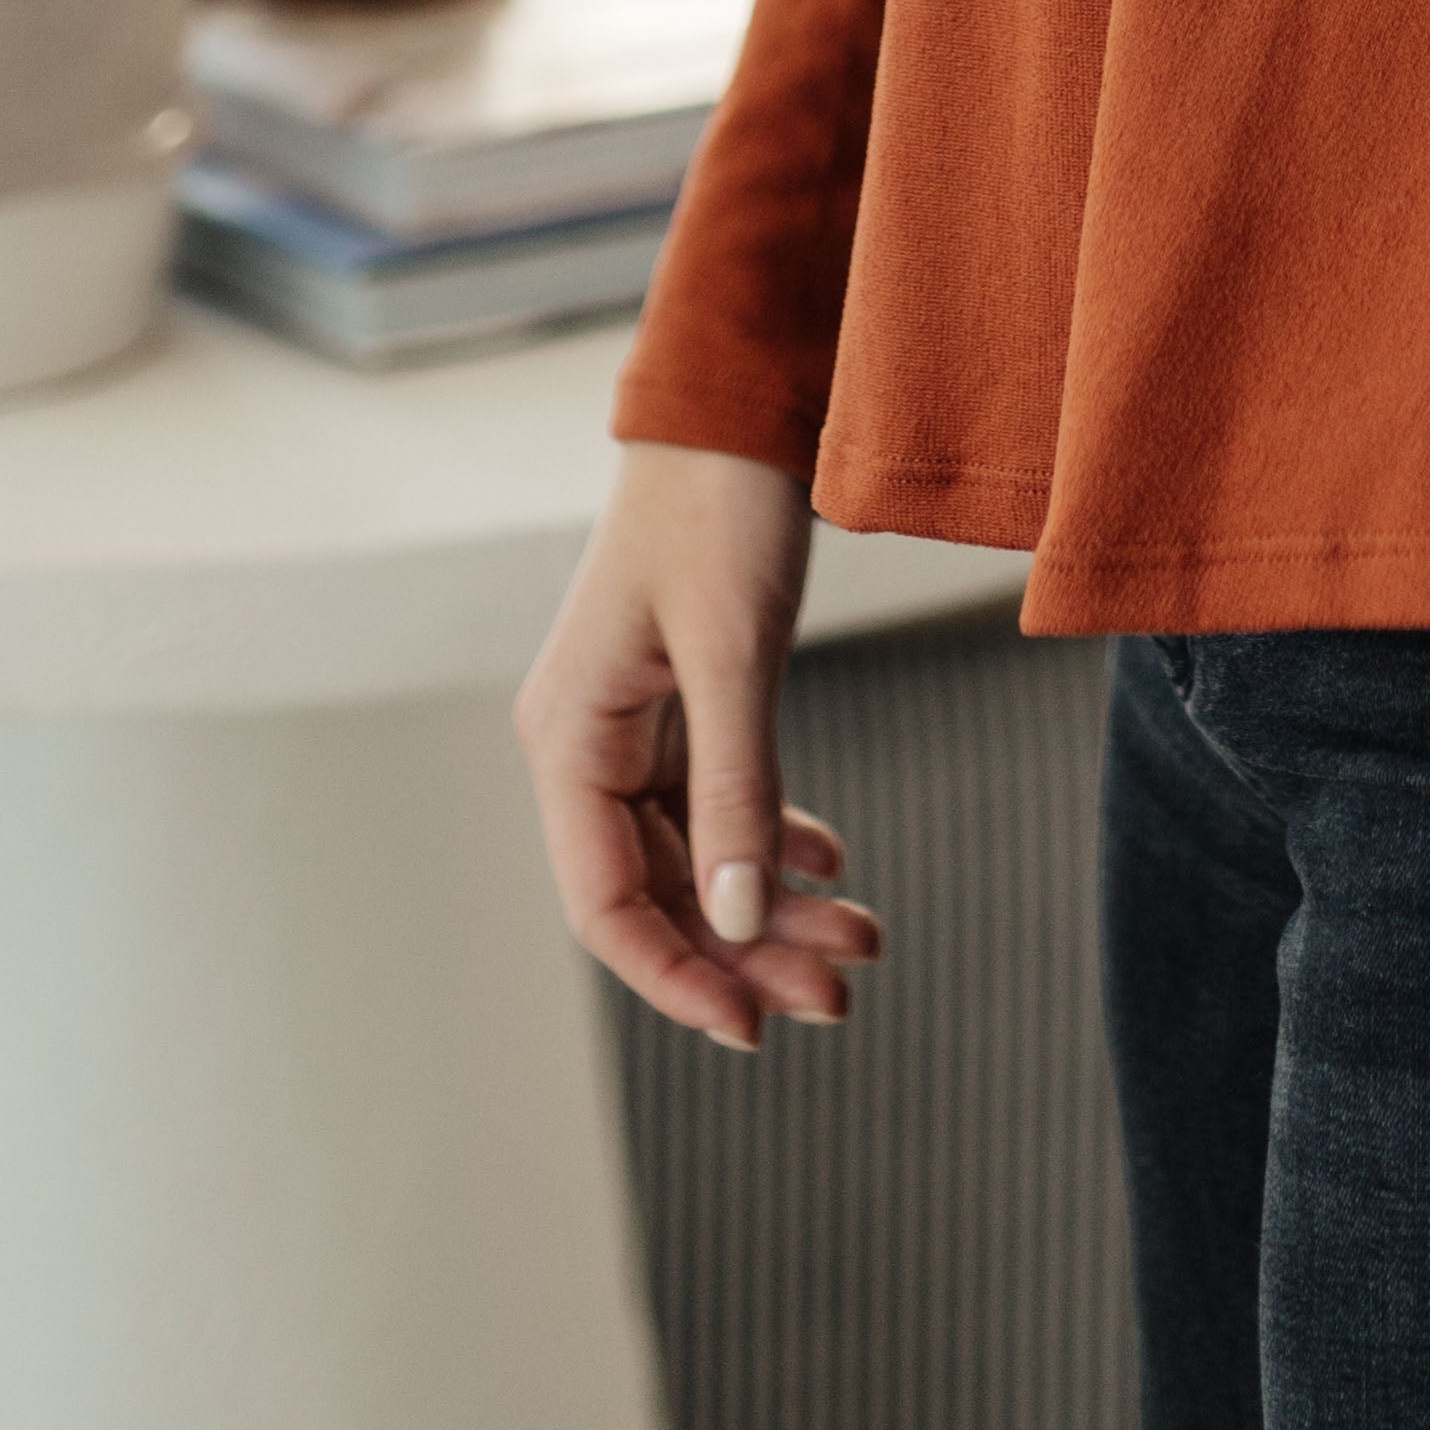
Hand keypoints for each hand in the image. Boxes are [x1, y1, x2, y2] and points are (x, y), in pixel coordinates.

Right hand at [513, 439, 877, 1052]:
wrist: (736, 400)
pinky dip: (772, 834)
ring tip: (862, 943)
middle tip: (844, 996)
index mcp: (567, 740)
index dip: (677, 976)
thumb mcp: (734, 652)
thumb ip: (735, 788)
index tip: (754, 1029)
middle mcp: (586, 743)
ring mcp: (632, 722)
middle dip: (748, 950)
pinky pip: (717, 797)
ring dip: (772, 903)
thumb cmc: (720, 508)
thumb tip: (742, 924)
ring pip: (698, 851)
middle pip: (661, 888)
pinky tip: (831, 864)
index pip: (605, 905)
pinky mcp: (681, 696)